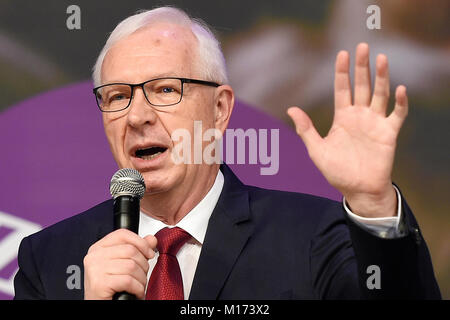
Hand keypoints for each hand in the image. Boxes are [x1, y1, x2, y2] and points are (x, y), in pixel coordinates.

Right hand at [83, 229, 155, 299]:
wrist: (100, 306)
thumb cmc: (111, 288)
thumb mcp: (124, 265)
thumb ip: (138, 249)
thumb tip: (151, 239)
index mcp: (98, 248)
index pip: (122, 234)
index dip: (141, 242)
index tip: (149, 253)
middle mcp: (94, 256)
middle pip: (130, 250)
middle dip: (143, 265)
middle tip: (142, 275)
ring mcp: (95, 269)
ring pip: (131, 266)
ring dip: (141, 279)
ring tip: (138, 285)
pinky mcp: (99, 284)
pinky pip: (128, 281)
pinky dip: (137, 288)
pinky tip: (136, 292)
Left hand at [287, 43, 407, 217]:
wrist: (358, 190)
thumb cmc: (337, 172)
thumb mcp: (317, 150)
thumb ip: (306, 129)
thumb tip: (291, 109)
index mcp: (342, 117)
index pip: (342, 88)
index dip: (342, 71)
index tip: (342, 53)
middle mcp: (359, 116)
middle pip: (362, 86)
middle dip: (362, 67)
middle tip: (363, 46)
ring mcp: (375, 123)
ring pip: (380, 94)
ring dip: (382, 77)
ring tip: (382, 59)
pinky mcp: (389, 133)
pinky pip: (398, 114)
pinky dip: (401, 102)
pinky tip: (400, 89)